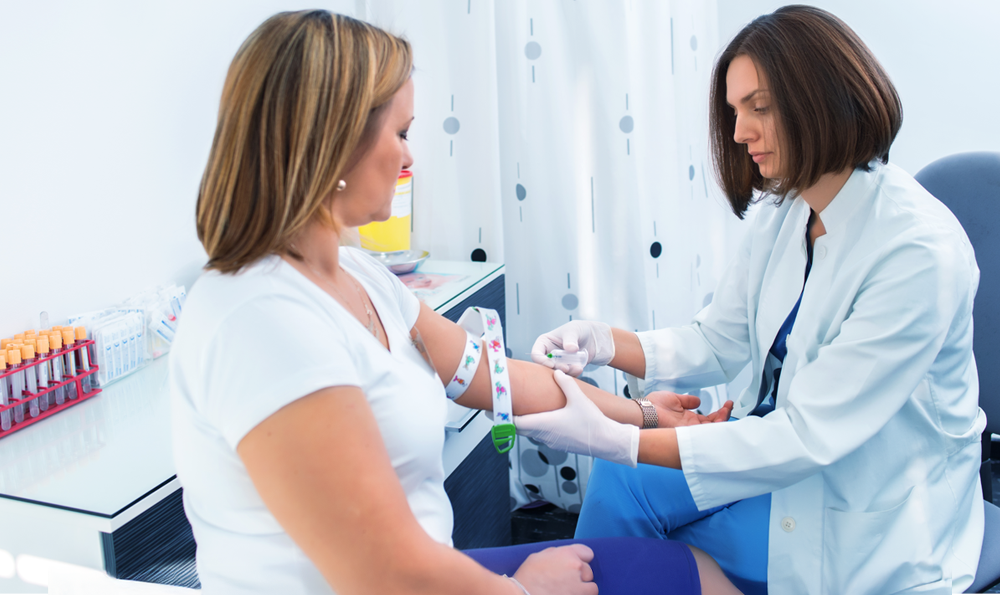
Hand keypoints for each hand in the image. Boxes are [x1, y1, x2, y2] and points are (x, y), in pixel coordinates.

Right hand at [513, 543, 597, 594]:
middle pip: (588, 570)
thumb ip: (555, 554)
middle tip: (566, 583)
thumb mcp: (537, 557)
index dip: (581, 560)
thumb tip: (562, 555)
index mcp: (565, 553)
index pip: (586, 553)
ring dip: (583, 589)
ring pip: (591, 585)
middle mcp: (575, 566)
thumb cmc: (526, 580)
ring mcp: (579, 584)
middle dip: (580, 576)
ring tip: (568, 591)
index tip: (577, 566)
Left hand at [515, 370, 638, 466]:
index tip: (497, 408)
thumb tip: (557, 371)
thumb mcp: (579, 398)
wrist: (606, 442)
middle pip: (520, 429)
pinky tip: (543, 417)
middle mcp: (544, 435)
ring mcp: (551, 442)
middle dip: (512, 419)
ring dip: (525, 423)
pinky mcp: (559, 444)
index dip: (504, 416)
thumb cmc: (592, 422)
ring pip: (531, 433)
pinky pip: (541, 436)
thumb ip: (566, 383)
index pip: (515, 423)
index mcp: (544, 424)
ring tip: (523, 410)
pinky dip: (537, 427)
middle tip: (506, 407)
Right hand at [530, 320, 614, 375]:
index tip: (551, 364)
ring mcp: (559, 363)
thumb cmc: (579, 330)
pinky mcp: (568, 369)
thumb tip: (570, 349)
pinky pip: (568, 375)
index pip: (536, 354)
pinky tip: (580, 368)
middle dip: (555, 369)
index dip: (541, 360)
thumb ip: (570, 339)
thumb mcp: (573, 330)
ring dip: (566, 373)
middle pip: (545, 367)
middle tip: (566, 368)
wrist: (594, 337)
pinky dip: (573, 374)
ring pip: (557, 373)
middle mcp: (549, 355)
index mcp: (544, 343)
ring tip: (576, 367)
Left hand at [645, 391, 733, 427]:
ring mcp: (689, 431)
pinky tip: (721, 419)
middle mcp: (691, 427)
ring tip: (727, 410)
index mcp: (689, 419)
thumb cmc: (654, 404)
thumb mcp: (675, 399)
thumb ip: (688, 400)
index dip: (720, 411)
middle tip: (729, 406)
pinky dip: (714, 427)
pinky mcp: (686, 433)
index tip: (727, 403)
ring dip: (721, 420)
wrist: (644, 411)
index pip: (709, 418)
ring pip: (711, 430)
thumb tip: (698, 400)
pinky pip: (703, 433)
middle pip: (714, 425)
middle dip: (724, 415)